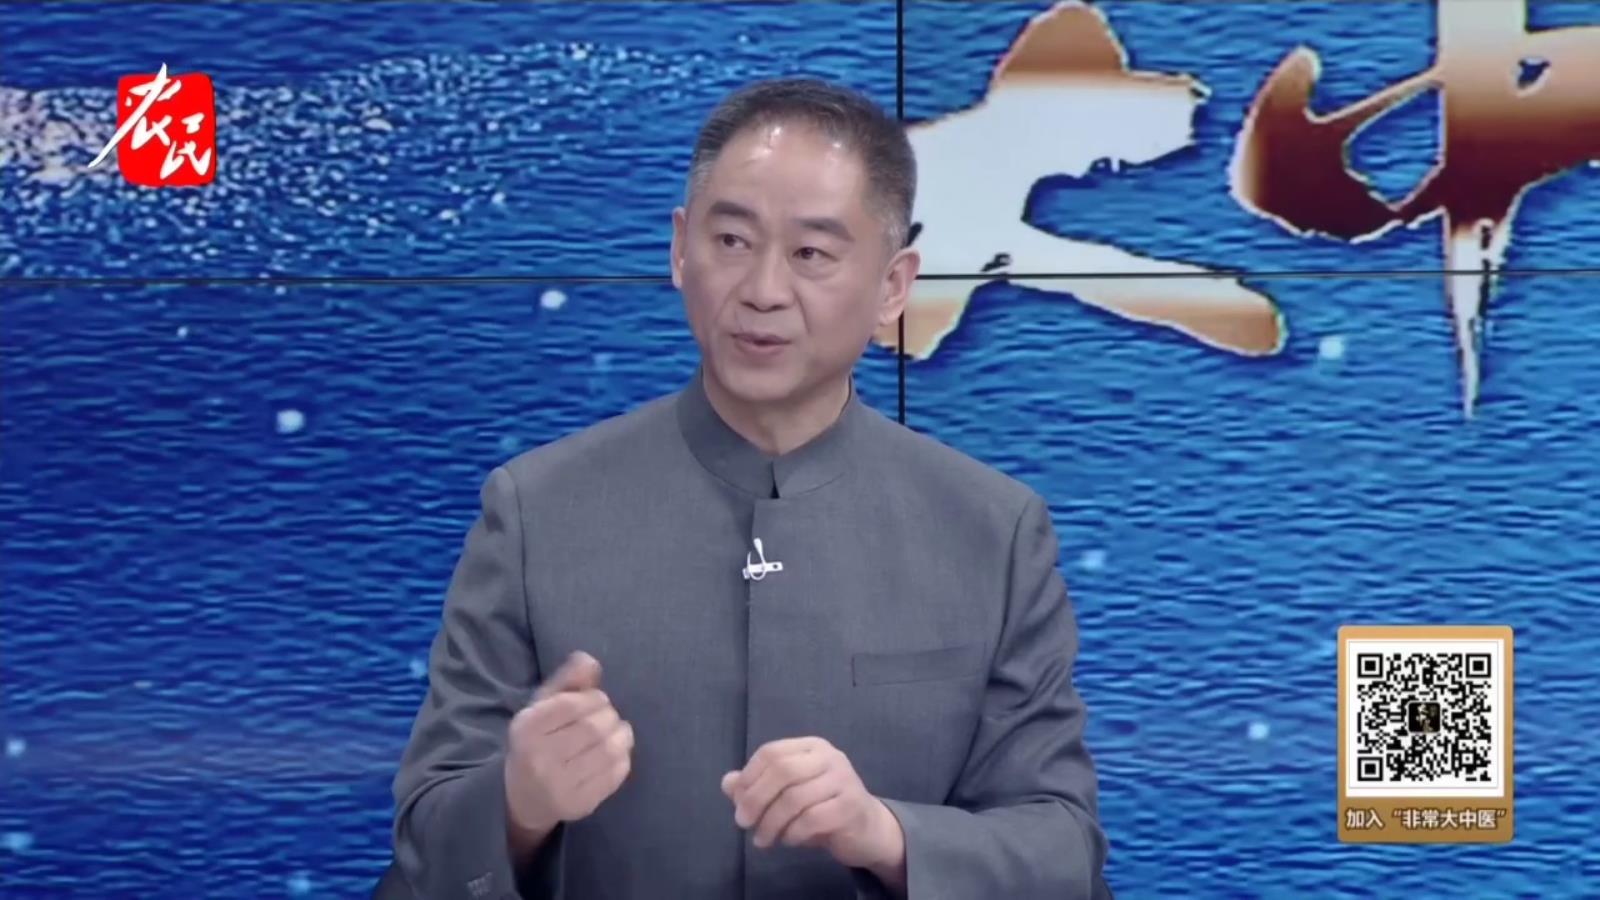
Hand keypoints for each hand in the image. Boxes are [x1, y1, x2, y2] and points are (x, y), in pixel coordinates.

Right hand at [504, 652, 633, 836]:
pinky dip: (623, 758)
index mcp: (526, 729)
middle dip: (609, 716)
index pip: (572, 704)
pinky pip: (615, 775)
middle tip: (608, 717)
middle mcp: (539, 759)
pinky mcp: (579, 805)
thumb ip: (566, 681)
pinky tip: (616, 753)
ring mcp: (560, 786)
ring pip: (608, 751)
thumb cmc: (537, 741)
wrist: (523, 797)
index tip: (596, 700)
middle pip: (593, 728)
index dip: (593, 698)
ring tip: (617, 732)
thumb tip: (589, 660)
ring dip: (622, 735)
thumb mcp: (542, 707)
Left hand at [720, 737, 904, 873]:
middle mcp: (829, 756)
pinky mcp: (852, 806)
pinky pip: (812, 819)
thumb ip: (757, 787)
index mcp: (811, 746)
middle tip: (742, 823)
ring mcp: (844, 779)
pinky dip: (793, 833)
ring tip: (762, 840)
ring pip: (795, 798)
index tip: (736, 802)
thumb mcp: (787, 794)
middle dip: (755, 799)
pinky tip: (788, 840)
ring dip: (771, 823)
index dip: (749, 777)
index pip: (771, 752)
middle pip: (782, 771)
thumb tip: (727, 783)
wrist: (867, 829)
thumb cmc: (821, 807)